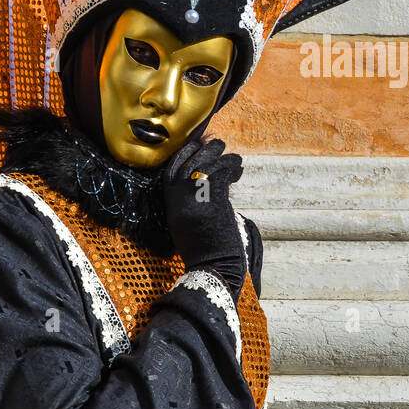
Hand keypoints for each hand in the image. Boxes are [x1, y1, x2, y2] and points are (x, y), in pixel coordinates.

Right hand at [161, 137, 246, 299]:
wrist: (212, 265)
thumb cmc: (201, 246)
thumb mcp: (183, 221)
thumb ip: (188, 199)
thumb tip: (203, 174)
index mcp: (171, 203)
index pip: (172, 167)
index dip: (184, 152)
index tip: (195, 142)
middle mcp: (181, 198)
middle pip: (191, 162)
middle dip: (206, 149)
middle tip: (219, 144)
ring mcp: (197, 199)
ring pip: (210, 166)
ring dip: (225, 158)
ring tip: (234, 159)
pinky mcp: (215, 201)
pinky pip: (223, 176)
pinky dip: (233, 169)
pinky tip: (238, 170)